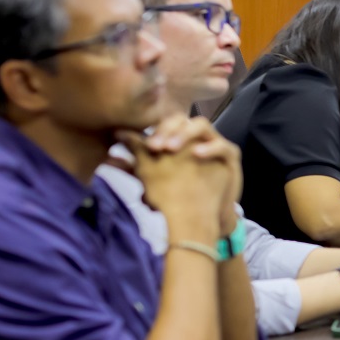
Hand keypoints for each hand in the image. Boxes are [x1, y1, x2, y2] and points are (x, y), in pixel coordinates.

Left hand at [132, 115, 242, 234]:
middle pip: (181, 119)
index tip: (137, 143)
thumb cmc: (178, 198)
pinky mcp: (230, 156)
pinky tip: (196, 154)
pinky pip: (223, 146)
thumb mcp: (151, 182)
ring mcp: (214, 144)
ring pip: (201, 125)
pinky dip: (210, 147)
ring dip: (185, 134)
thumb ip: (134, 168)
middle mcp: (195, 138)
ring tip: (171, 148)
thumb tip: (109, 158)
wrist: (202, 220)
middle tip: (155, 146)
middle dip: (166, 130)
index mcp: (177, 139)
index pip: (163, 123)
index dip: (151, 130)